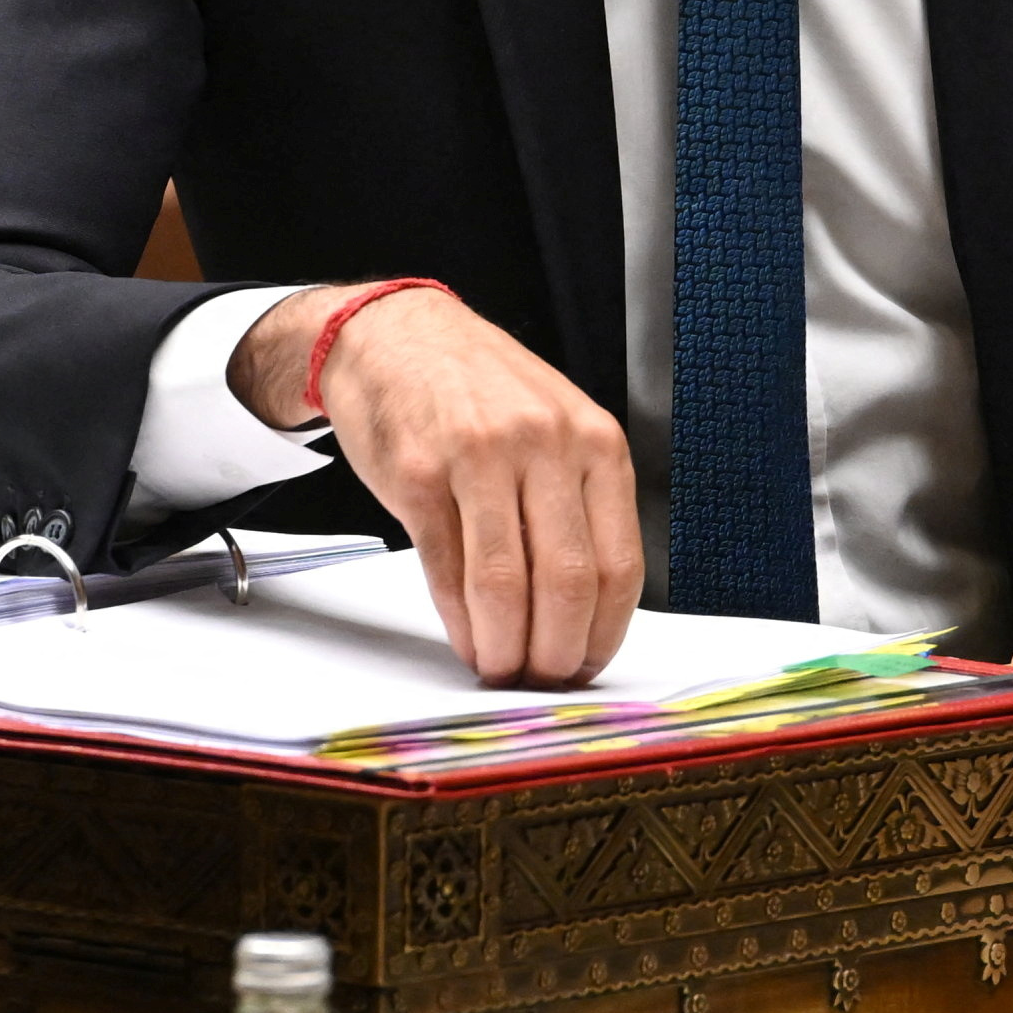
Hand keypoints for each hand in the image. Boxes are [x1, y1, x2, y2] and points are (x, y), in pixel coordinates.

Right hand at [233, 283, 638, 683]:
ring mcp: (478, 457)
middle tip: (542, 678)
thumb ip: (578, 503)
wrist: (393, 333)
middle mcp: (544, 445)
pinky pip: (446, 568)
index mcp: (593, 440)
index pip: (619, 564)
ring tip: (500, 668)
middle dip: (555, 651)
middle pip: (566, 581)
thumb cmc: (479, 388)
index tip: (587, 664)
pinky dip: (460, 620)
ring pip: (505, 584)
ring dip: (504, 647)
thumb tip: (586, 611)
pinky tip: (466, 637)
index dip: (603, 633)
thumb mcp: (555, 425)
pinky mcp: (418, 475)